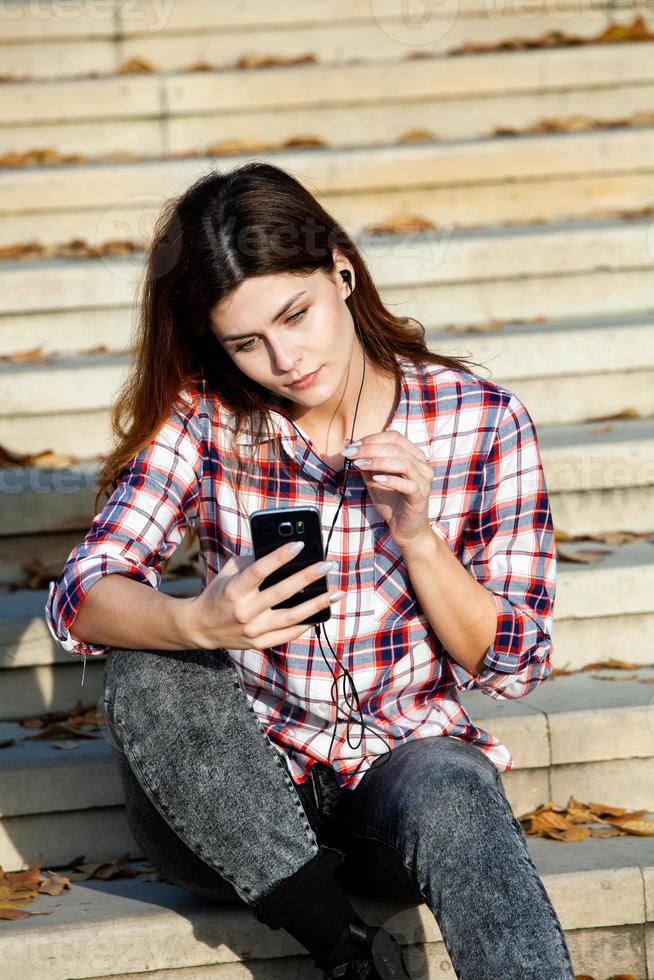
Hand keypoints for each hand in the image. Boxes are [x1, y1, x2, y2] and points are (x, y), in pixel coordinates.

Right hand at [184, 542, 343, 650]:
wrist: (201, 627)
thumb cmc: (219, 593)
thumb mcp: (228, 572)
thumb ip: (251, 561)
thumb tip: (280, 551)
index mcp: (234, 590)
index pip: (259, 571)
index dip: (279, 557)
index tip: (299, 545)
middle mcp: (244, 611)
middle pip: (281, 592)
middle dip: (307, 577)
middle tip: (327, 566)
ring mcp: (253, 630)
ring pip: (291, 617)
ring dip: (317, 604)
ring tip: (336, 592)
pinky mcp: (259, 643)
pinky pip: (288, 634)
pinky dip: (306, 624)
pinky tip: (321, 613)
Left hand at [341, 431, 433, 549]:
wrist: (405, 529)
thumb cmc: (391, 501)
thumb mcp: (374, 479)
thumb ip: (366, 464)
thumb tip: (351, 448)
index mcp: (413, 455)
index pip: (394, 437)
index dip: (372, 439)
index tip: (351, 446)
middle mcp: (422, 464)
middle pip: (396, 447)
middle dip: (370, 448)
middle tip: (350, 454)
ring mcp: (423, 480)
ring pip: (403, 463)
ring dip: (378, 462)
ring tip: (359, 464)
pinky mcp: (421, 496)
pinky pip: (408, 484)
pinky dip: (391, 480)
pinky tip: (376, 479)